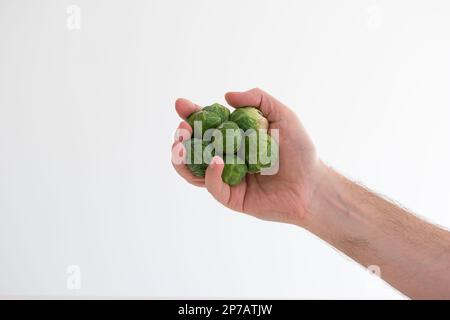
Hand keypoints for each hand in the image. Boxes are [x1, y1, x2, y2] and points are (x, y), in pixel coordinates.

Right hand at [171, 88, 326, 224]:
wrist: (312, 183)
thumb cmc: (299, 150)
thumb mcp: (282, 115)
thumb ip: (258, 99)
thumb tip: (226, 96)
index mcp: (233, 137)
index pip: (205, 124)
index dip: (191, 114)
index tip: (181, 104)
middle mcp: (225, 156)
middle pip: (193, 147)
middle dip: (181, 136)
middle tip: (183, 127)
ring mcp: (226, 178)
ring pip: (193, 170)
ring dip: (182, 157)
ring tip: (181, 144)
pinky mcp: (231, 197)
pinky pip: (213, 186)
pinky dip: (210, 173)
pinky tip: (216, 160)